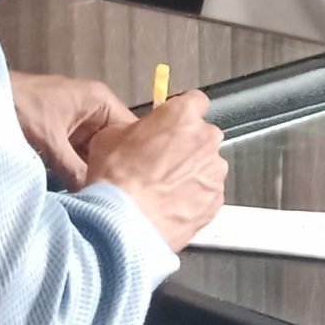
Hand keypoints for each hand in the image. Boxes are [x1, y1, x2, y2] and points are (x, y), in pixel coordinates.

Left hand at [9, 71, 133, 188]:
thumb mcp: (50, 143)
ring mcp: (75, 122)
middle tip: (115, 196)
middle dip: (110, 168)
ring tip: (99, 196)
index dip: (133, 157)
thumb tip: (96, 198)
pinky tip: (79, 190)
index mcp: (99, 101)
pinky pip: (76, 155)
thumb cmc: (19, 108)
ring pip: (94, 152)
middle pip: (113, 144)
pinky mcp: (60, 134)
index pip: (130, 130)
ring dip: (91, 171)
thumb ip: (75, 171)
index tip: (133, 183)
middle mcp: (92, 110)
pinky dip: (76, 170)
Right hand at [83, 89, 227, 250]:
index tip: (174, 123)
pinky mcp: (215, 200)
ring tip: (162, 189)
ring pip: (206, 167)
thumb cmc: (116, 181)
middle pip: (202, 136)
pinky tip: (169, 205)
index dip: (182, 113)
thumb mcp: (109, 137)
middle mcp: (204, 139)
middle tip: (160, 162)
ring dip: (190, 174)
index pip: (195, 101)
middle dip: (186, 146)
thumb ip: (132, 127)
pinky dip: (194, 198)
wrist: (122, 223)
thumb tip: (134, 132)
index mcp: (182, 115)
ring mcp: (214, 171)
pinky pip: (207, 194)